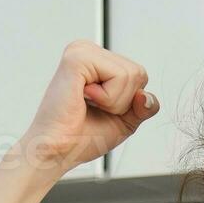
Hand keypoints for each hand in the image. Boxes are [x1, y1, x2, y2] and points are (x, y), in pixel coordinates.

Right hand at [14, 39, 158, 175]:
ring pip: (132, 74)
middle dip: (123, 102)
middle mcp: (88, 50)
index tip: (99, 109)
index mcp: (96, 60)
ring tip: (86, 104)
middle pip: (139, 73)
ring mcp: (82, 51)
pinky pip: (120, 76)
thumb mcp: (125, 121)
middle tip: (92, 108)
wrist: (57, 151)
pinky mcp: (78, 58)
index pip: (139, 75)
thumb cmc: (81, 137)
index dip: (129, 102)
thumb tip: (146, 95)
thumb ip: (144, 107)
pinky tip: (83, 98)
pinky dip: (108, 98)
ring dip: (114, 101)